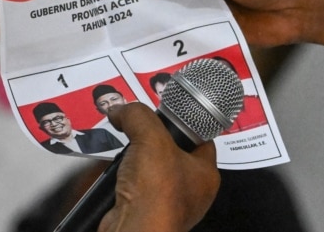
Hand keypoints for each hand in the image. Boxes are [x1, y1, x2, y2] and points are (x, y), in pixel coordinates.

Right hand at [98, 103, 219, 231]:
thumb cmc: (157, 194)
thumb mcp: (151, 139)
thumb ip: (138, 117)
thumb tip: (123, 109)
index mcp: (205, 174)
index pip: (201, 139)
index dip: (186, 123)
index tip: (170, 113)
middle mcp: (190, 191)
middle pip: (173, 153)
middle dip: (155, 141)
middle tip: (142, 129)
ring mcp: (168, 204)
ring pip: (152, 171)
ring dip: (137, 161)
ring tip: (128, 149)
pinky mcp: (145, 213)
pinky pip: (135, 188)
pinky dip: (124, 179)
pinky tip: (117, 172)